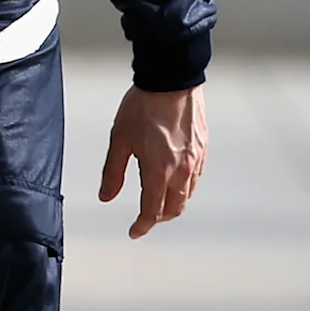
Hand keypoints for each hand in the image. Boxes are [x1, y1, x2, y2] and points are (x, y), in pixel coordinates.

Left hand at [101, 85, 205, 238]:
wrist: (171, 79)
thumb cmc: (144, 105)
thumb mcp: (119, 140)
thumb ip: (113, 172)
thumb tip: (106, 196)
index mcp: (159, 172)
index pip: (151, 211)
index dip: (142, 226)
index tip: (134, 231)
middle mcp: (182, 170)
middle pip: (174, 209)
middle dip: (159, 218)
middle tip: (146, 218)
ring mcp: (196, 160)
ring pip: (187, 195)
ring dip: (173, 204)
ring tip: (160, 201)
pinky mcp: (203, 148)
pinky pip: (196, 178)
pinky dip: (185, 187)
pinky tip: (175, 180)